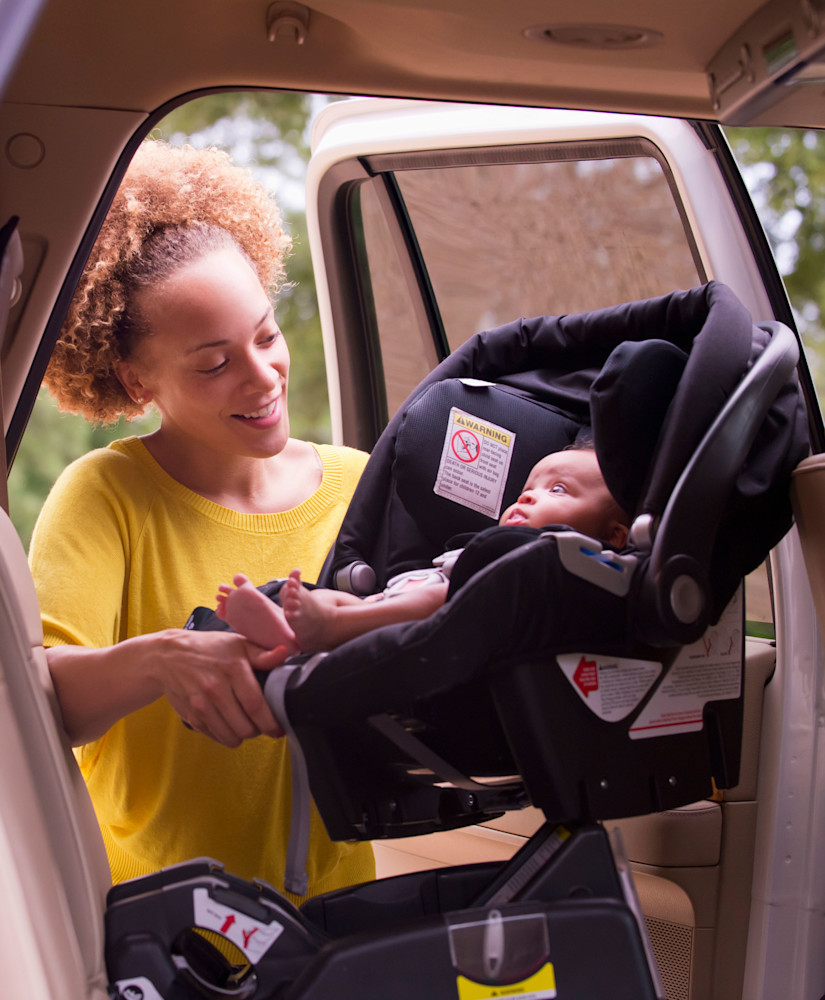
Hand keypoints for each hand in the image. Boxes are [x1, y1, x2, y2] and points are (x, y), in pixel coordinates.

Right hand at [152, 629, 288, 745]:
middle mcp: (216, 689)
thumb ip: (262, 654)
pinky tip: (226, 720)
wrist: (168, 656)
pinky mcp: (191, 716)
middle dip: (258, 730)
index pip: (255, 706)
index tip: (277, 729)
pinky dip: (225, 734)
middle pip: (245, 728)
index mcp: (233, 669)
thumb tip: (284, 654)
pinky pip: (216, 737)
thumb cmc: (208, 648)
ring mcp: (201, 705)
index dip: (270, 723)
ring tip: (243, 721)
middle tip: (260, 722)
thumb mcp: (237, 644)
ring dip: (241, 734)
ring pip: (231, 737)